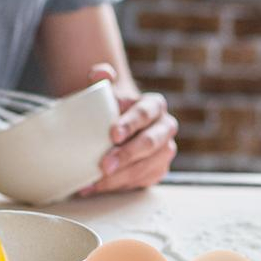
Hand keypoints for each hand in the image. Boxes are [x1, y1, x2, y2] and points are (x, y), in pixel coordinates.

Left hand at [78, 64, 178, 194]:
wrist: (118, 127)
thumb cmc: (111, 109)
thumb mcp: (106, 92)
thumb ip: (102, 79)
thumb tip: (100, 73)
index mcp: (155, 105)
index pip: (146, 113)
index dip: (131, 123)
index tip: (113, 134)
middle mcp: (165, 127)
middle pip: (151, 143)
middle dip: (127, 155)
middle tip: (104, 165)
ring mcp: (165, 151)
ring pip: (148, 165)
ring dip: (121, 176)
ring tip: (95, 182)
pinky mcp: (159, 170)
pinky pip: (143, 181)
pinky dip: (120, 186)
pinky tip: (98, 188)